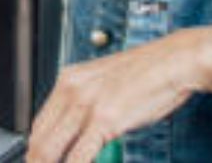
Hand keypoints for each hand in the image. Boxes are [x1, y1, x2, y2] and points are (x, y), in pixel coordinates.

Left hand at [26, 26, 211, 162]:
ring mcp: (86, 104)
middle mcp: (72, 89)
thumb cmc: (149, 73)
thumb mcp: (106, 84)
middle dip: (38, 161)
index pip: (38, 124)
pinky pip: (78, 156)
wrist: (176, 60)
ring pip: (50, 150)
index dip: (36, 150)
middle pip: (39, 139)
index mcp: (69, 79)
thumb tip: (77, 132)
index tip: (40, 160)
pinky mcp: (104, 118)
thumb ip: (87, 105)